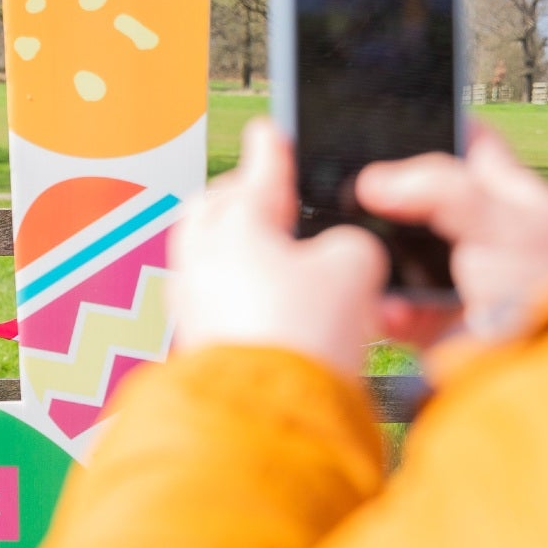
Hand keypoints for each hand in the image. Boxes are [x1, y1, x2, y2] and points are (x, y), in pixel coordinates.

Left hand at [170, 119, 385, 381]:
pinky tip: (267, 308)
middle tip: (276, 203)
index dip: (274, 148)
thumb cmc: (302, 337)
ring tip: (280, 263)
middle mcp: (203, 255)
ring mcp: (192, 300)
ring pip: (209, 254)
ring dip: (240, 250)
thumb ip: (351, 244)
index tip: (270, 131)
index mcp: (237, 222)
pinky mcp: (195, 339)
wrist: (266, 416)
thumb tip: (340, 255)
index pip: (260, 169)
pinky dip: (237, 291)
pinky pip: (212, 296)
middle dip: (244, 200)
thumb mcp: (355, 269)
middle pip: (216, 208)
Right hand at [354, 125, 547, 343]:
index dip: (439, 122)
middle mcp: (483, 235)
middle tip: (346, 182)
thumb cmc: (547, 289)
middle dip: (387, 195)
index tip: (395, 112)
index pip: (474, 143)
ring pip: (400, 253)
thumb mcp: (499, 219)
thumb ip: (437, 188)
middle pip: (423, 198)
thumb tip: (372, 183)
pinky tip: (382, 306)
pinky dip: (382, 306)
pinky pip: (392, 305)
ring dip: (378, 255)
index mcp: (512, 198)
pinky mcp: (436, 324)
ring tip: (354, 247)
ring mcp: (458, 280)